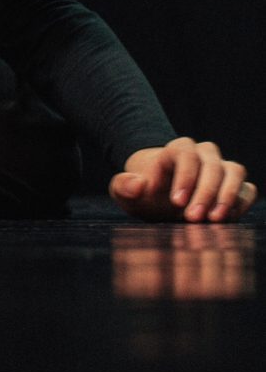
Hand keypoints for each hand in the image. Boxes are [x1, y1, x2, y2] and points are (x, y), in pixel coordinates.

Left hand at [109, 137, 256, 221]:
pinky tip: (227, 219)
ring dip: (227, 196)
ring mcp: (221, 169)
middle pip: (212, 165)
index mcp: (176, 150)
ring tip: (214, 220)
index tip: (176, 202)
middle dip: (204, 193)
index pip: (186, 154)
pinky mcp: (235, 187)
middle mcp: (203, 155)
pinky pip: (247, 189)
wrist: (160, 199)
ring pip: (235, 172)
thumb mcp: (126, 192)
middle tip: (192, 219)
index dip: (185, 176)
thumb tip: (138, 184)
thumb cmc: (144, 193)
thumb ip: (124, 186)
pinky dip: (240, 203)